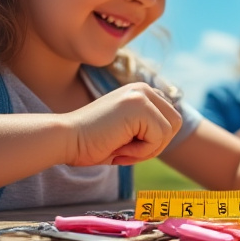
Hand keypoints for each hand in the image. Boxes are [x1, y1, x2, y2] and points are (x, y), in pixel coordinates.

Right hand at [65, 83, 182, 166]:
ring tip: (120, 149)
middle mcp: (143, 89)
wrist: (64, 140)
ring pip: (169, 131)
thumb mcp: (125, 131)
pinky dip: (141, 151)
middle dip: (155, 145)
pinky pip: (159, 137)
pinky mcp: (139, 106)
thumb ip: (147, 127)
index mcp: (140, 92)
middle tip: (126, 152)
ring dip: (147, 150)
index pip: (169, 119)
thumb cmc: (90, 142)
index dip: (153, 140)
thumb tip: (171, 130)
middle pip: (175, 123)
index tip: (126, 146)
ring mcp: (141, 95)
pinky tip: (118, 148)